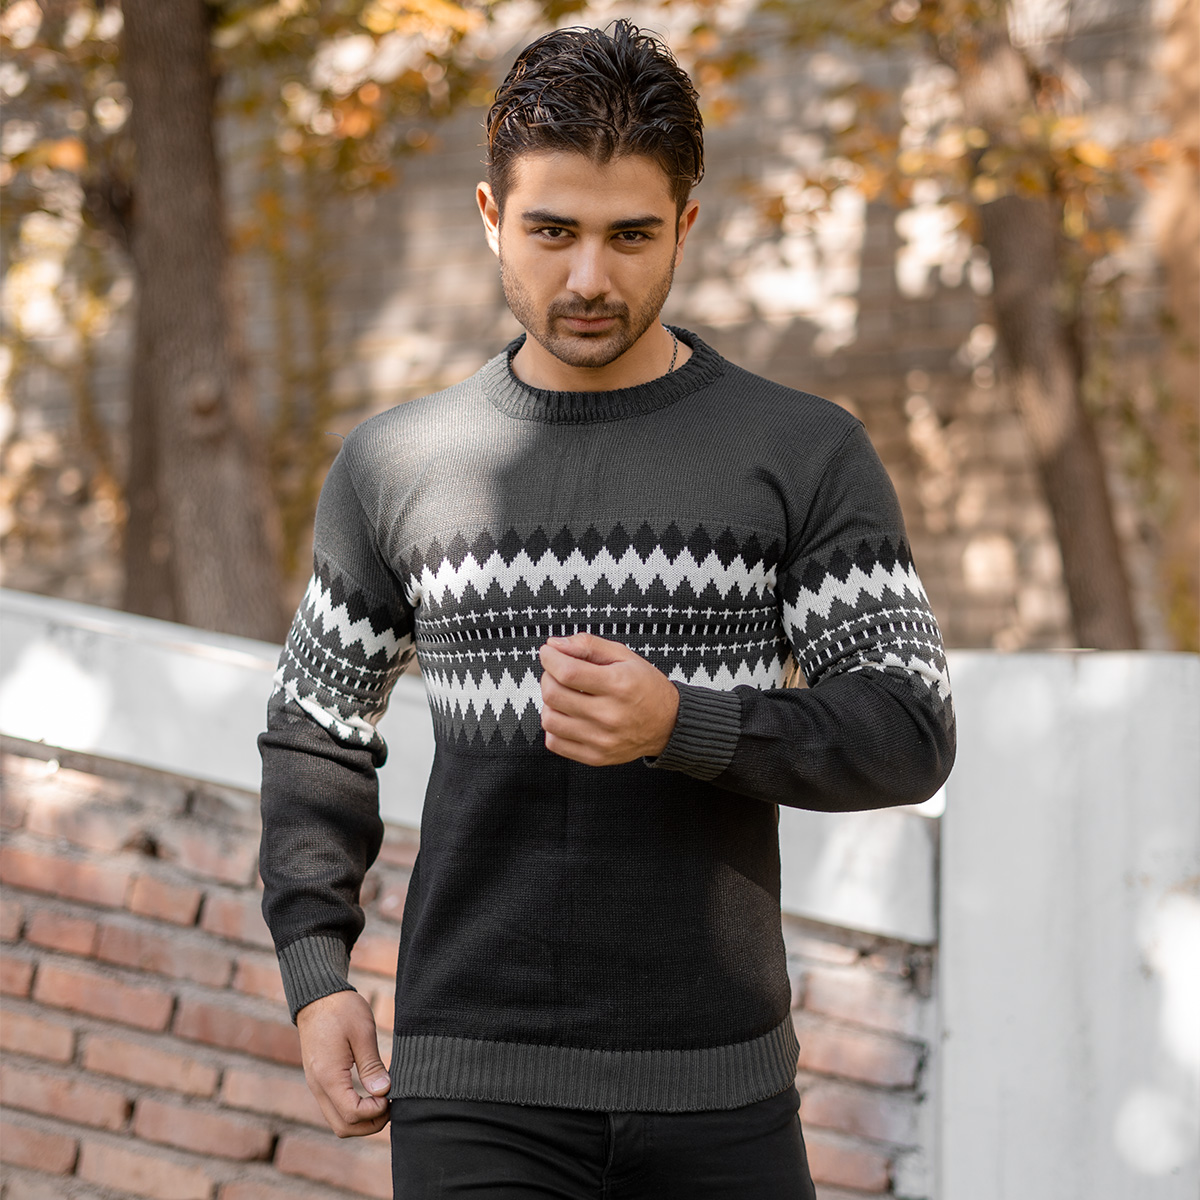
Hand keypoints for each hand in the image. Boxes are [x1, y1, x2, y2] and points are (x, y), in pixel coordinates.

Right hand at [296, 989, 390, 1137]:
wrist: (317, 996)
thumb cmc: (341, 1010)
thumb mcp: (362, 1033)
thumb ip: (372, 1065)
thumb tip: (383, 1092)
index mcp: (328, 1076)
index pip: (352, 1114)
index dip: (376, 1112)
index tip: (391, 1096)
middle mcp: (318, 1087)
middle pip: (343, 1127)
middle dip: (370, 1124)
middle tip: (391, 1104)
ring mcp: (316, 1085)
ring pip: (337, 1121)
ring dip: (362, 1119)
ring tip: (383, 1100)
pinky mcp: (319, 1081)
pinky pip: (335, 1107)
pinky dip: (353, 1110)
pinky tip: (371, 1094)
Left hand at [538, 632, 679, 765]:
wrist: (668, 723)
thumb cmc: (646, 687)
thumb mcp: (624, 655)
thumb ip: (588, 645)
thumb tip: (555, 645)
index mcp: (618, 685)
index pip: (568, 672)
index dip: (550, 658)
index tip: (548, 653)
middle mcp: (610, 715)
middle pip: (554, 695)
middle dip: (548, 677)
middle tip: (557, 672)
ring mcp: (602, 739)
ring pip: (550, 720)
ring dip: (549, 703)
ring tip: (563, 695)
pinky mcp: (596, 756)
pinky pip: (555, 742)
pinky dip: (554, 726)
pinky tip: (567, 716)